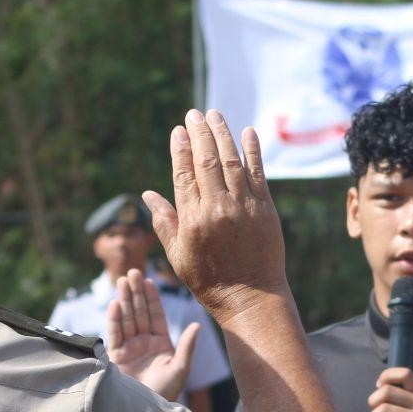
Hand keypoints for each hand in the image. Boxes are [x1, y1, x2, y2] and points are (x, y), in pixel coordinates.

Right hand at [105, 269, 199, 401]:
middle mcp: (144, 343)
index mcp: (161, 343)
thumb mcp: (180, 369)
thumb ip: (187, 347)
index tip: (150, 281)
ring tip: (122, 281)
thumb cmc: (166, 394)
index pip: (156, 315)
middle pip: (139, 312)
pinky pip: (114, 334)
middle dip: (136, 293)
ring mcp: (129, 348)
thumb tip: (197, 324)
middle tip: (132, 272)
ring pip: (126, 319)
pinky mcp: (115, 357)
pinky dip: (114, 319)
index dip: (152, 298)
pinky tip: (115, 304)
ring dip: (124, 300)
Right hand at [142, 110, 286, 321]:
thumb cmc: (210, 281)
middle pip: (206, 160)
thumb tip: (147, 194)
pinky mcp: (265, 209)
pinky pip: (258, 173)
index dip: (180, 149)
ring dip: (223, 134)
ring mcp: (243, 207)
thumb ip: (165, 222)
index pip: (184, 174)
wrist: (251, 298)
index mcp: (192, 219)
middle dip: (200, 133)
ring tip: (216, 115)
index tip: (178, 130)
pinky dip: (252, 151)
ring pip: (231, 161)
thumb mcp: (179, 255)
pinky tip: (247, 132)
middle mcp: (217, 208)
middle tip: (195, 113)